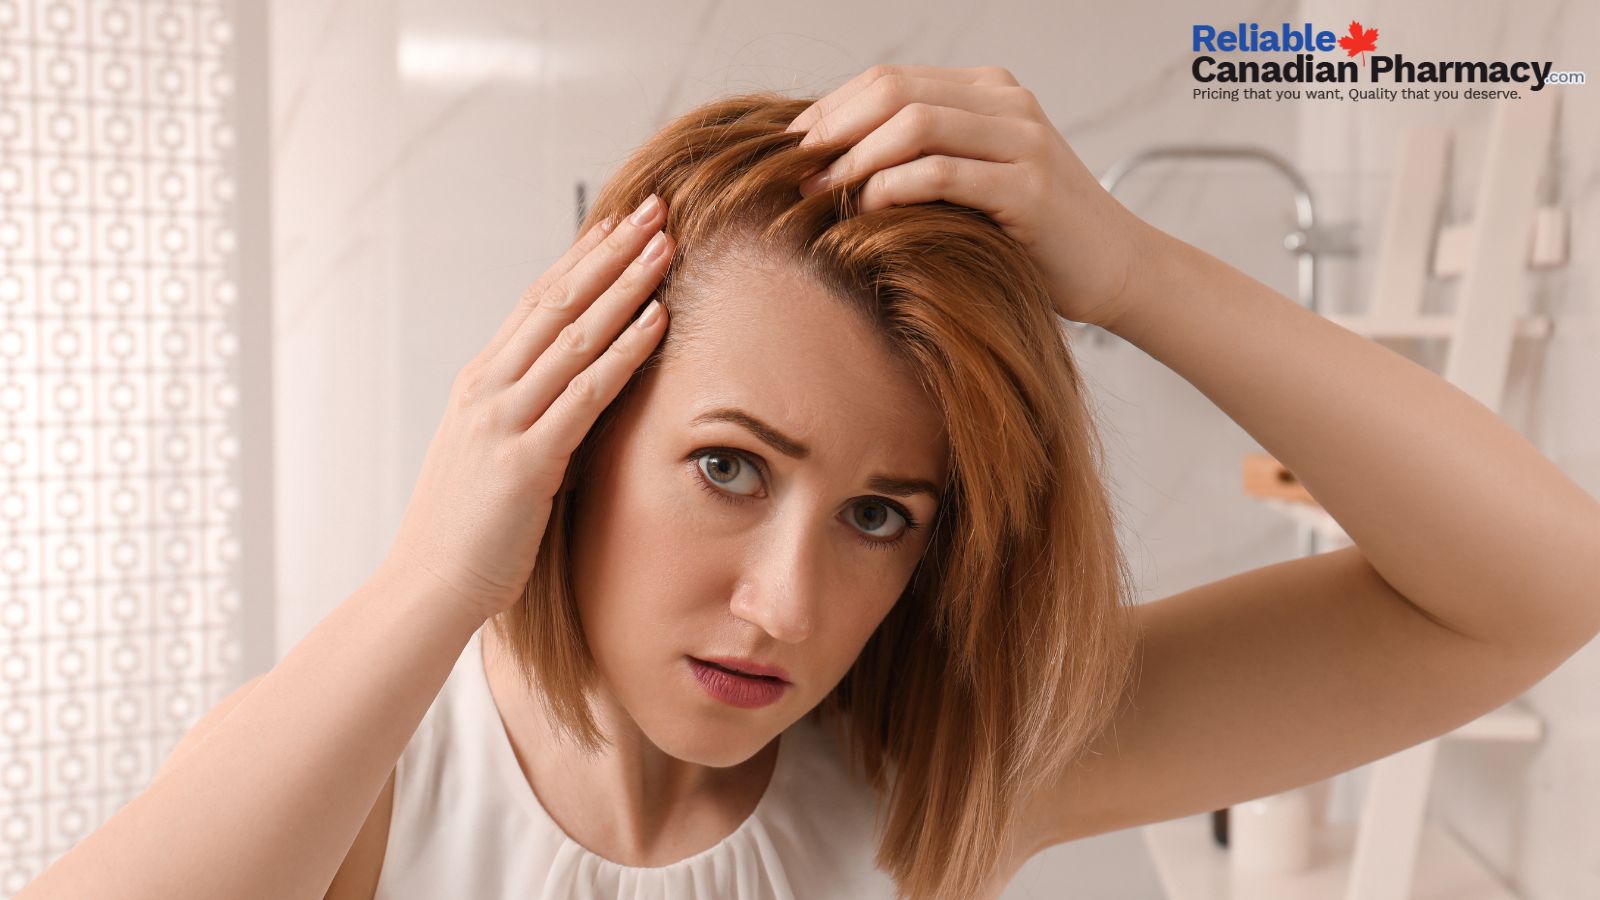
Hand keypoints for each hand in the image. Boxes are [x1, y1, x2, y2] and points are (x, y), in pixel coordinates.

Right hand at [382, 194, 673, 621]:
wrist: (426, 588)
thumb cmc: (466, 532)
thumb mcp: (491, 456)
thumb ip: (526, 419)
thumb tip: (571, 399)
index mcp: (480, 383)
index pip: (536, 302)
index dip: (581, 259)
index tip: (618, 224)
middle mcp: (488, 388)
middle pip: (557, 300)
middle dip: (609, 250)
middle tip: (653, 207)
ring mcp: (504, 420)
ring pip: (573, 334)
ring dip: (624, 284)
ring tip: (665, 244)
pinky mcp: (526, 460)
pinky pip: (585, 393)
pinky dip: (624, 351)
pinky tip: (657, 319)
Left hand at [788, 64, 1147, 327]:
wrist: (1113, 267)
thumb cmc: (1028, 235)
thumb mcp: (971, 182)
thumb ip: (920, 159)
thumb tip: (827, 164)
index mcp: (988, 90)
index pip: (889, 79)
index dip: (831, 109)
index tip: (790, 149)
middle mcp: (1007, 103)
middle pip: (894, 91)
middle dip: (833, 130)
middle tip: (794, 171)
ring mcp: (1022, 140)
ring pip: (915, 123)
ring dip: (855, 158)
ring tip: (821, 193)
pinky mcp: (1029, 188)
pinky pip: (944, 173)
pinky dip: (894, 188)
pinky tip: (866, 211)